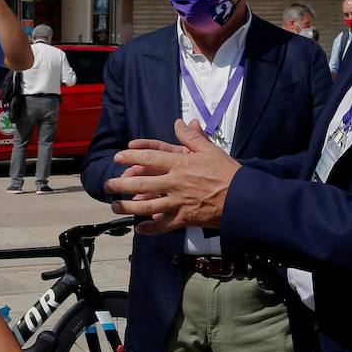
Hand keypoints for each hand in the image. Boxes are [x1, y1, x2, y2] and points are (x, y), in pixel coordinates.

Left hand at [105, 120, 240, 230]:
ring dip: (129, 208)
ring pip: (148, 207)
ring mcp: (178, 203)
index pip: (151, 158)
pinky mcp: (185, 219)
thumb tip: (180, 122)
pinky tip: (139, 229)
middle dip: (122, 184)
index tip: (118, 157)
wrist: (243, 198)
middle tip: (108, 184)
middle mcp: (176, 183)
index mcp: (181, 164)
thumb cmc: (228, 172)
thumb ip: (192, 137)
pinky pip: (164, 226)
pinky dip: (150, 229)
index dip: (132, 156)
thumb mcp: (210, 150)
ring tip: (115, 207)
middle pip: (143, 184)